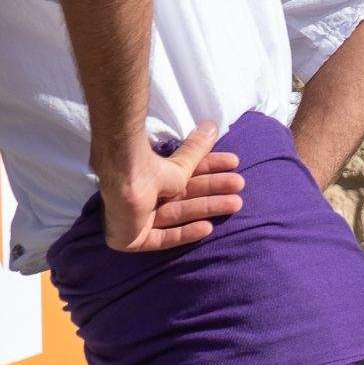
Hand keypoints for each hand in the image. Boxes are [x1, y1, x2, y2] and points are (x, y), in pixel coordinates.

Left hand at [96, 122, 242, 253]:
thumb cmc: (145, 169)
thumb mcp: (179, 162)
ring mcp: (139, 222)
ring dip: (208, 209)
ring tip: (236, 203)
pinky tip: (207, 228)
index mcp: (154, 183)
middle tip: (239, 185)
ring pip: (179, 216)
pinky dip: (184, 233)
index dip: (210, 172)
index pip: (186, 180)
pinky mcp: (133, 239)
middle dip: (214, 192)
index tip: (233, 164)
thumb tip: (212, 125)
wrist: (123, 180)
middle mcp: (147, 201)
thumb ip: (195, 149)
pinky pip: (163, 238)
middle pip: (186, 199)